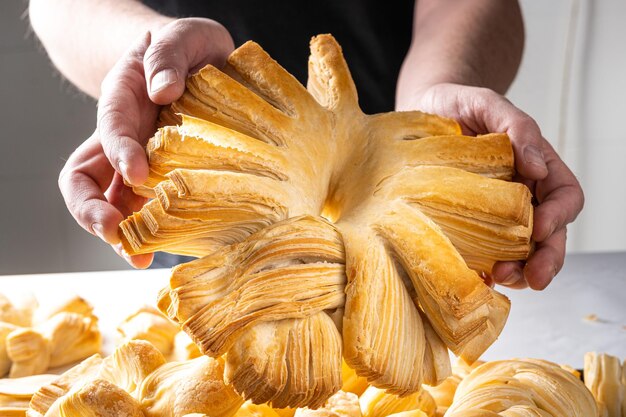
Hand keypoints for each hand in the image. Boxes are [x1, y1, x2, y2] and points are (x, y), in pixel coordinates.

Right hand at [58, 18, 233, 267]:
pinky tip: (168, 246)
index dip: (120, 151)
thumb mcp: (180, 38)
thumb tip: (163, 91)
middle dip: (93, 210)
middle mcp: (122, 136)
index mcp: (122, 98)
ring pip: (112, 202)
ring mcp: (138, 160)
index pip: (110, 127)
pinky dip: (152, 230)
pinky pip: (145, 209)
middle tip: (116, 234)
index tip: (138, 173)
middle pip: (86, 179)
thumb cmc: (185, 49)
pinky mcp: (161, 177)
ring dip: (121, 233)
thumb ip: (167, 55)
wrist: (194, 60)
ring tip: (140, 257)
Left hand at [406, 83, 583, 289]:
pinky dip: (484, 271)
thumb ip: (517, 126)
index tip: (539, 229)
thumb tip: (538, 166)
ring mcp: (494, 213)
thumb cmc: (457, 104)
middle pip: (549, 234)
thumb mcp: (486, 103)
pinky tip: (477, 279)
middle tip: (533, 279)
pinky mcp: (466, 225)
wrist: (420, 112)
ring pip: (519, 251)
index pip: (564, 197)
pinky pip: (483, 254)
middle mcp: (521, 194)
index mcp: (535, 167)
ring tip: (500, 277)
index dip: (559, 217)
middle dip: (546, 260)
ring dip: (518, 271)